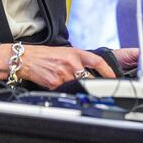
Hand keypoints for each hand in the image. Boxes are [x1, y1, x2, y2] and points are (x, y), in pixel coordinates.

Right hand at [0, 44, 114, 89]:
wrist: (28, 59)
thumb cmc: (46, 55)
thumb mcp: (65, 51)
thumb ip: (79, 60)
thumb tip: (91, 71)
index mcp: (76, 53)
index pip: (98, 62)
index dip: (108, 71)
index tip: (114, 77)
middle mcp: (72, 63)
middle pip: (91, 78)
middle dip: (95, 85)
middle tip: (100, 89)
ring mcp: (64, 74)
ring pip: (79, 86)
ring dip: (79, 88)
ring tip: (75, 85)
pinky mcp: (56, 83)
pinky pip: (67, 90)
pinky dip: (67, 90)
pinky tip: (61, 85)